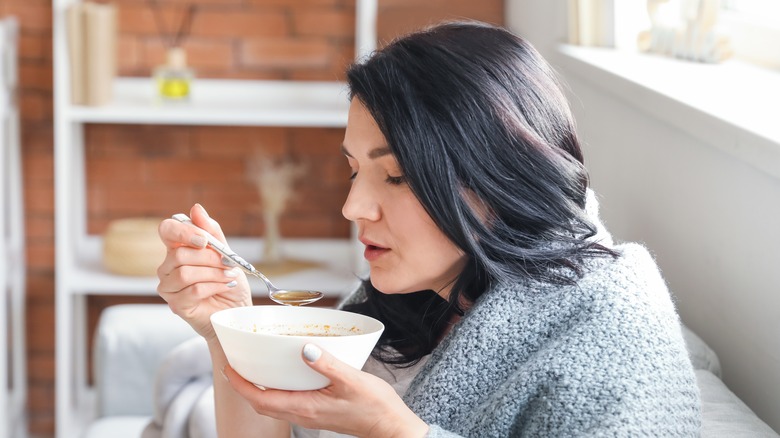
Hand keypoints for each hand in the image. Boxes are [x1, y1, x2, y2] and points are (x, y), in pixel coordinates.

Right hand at [157, 204, 252, 341]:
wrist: (237, 309)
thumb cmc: (229, 281)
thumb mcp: (226, 252)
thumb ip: (212, 232)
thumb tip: (196, 208)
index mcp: (178, 248)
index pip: (167, 230)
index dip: (182, 232)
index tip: (204, 240)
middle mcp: (168, 266)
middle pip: (179, 254)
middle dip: (210, 258)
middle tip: (228, 264)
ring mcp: (169, 286)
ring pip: (185, 273)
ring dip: (214, 274)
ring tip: (229, 276)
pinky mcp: (176, 304)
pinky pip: (192, 290)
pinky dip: (214, 287)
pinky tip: (225, 287)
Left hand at [223, 344, 428, 437]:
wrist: (390, 427)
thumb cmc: (375, 406)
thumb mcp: (352, 380)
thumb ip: (327, 363)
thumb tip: (305, 349)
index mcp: (305, 406)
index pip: (260, 399)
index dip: (241, 385)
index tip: (229, 368)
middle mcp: (303, 413)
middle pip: (262, 404)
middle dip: (245, 387)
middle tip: (236, 366)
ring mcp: (310, 414)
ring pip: (273, 405)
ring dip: (259, 389)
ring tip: (254, 369)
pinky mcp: (317, 412)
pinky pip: (287, 403)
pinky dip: (276, 390)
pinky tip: (284, 376)